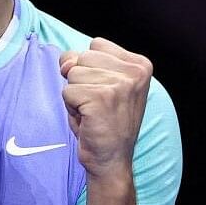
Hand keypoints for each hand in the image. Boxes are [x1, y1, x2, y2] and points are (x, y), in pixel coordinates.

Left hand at [59, 38, 152, 178]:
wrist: (112, 160)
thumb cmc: (104, 121)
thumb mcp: (99, 82)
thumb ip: (82, 62)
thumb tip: (66, 62)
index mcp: (140, 64)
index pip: (96, 44)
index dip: (90, 67)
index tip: (105, 91)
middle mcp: (135, 72)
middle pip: (83, 57)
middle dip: (81, 81)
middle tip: (97, 104)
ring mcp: (120, 85)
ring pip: (73, 74)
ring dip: (76, 95)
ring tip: (93, 112)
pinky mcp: (102, 98)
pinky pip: (67, 92)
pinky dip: (71, 108)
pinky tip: (89, 120)